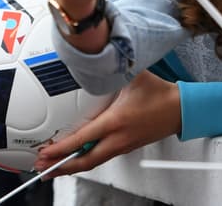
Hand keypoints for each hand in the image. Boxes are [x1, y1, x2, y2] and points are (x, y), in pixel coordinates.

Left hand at [33, 71, 180, 175]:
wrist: (180, 110)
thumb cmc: (159, 94)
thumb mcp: (133, 74)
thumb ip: (111, 65)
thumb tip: (93, 54)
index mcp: (116, 121)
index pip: (83, 139)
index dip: (62, 148)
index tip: (46, 151)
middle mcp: (118, 138)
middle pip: (85, 162)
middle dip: (61, 166)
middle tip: (41, 166)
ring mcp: (122, 146)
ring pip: (93, 163)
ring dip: (71, 166)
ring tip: (52, 166)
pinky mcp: (125, 147)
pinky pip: (101, 158)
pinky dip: (84, 161)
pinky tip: (74, 158)